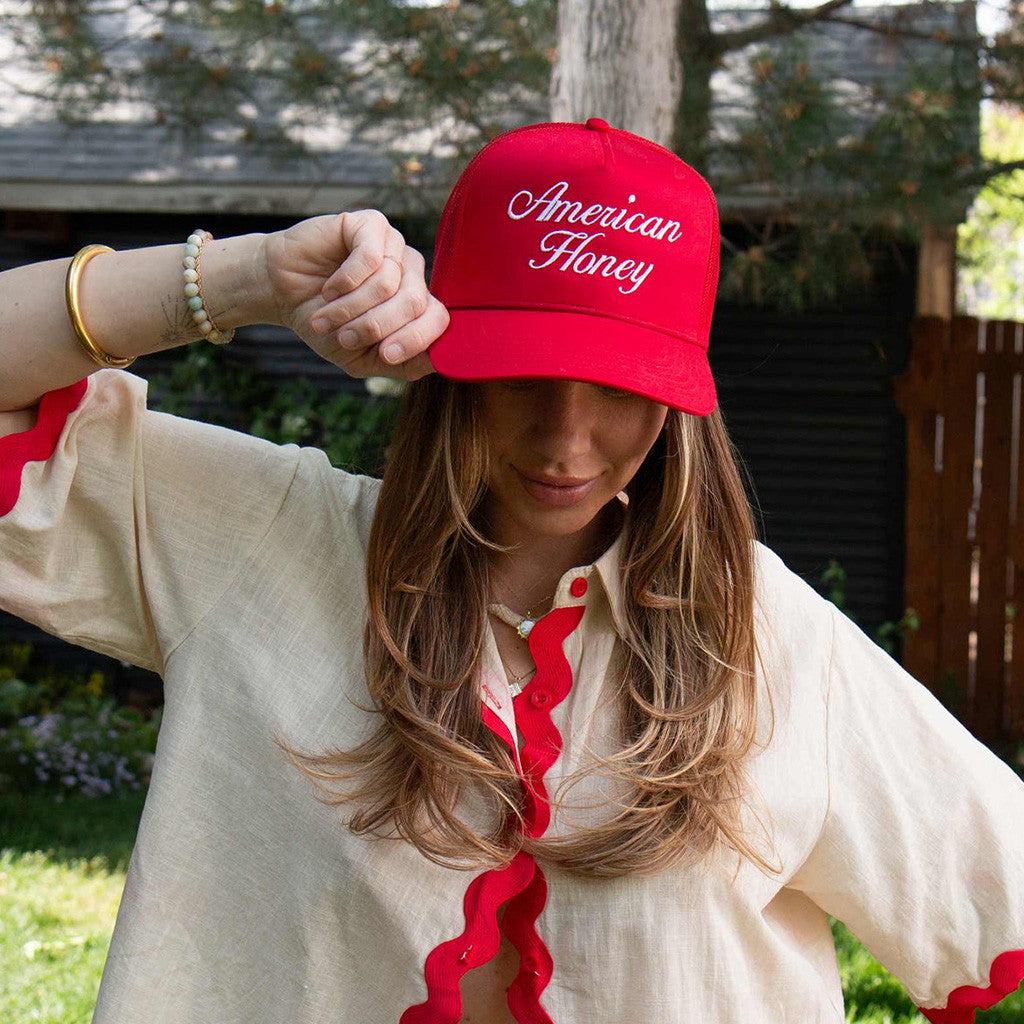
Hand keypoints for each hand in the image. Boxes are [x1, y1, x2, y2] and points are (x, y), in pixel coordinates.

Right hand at [259, 210, 448, 380]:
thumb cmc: (326, 325)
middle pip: (415, 303)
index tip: (385, 355)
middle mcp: (411, 272)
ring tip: (326, 316)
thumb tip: (438, 361)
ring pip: (389, 283)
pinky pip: (371, 258)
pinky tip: (329, 287)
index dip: (415, 340)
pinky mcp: (371, 225)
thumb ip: (402, 364)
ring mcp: (394, 246)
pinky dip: (346, 281)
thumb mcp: (363, 357)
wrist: (282, 292)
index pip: (439, 319)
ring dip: (351, 308)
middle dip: (375, 327)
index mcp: (416, 303)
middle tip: (343, 337)